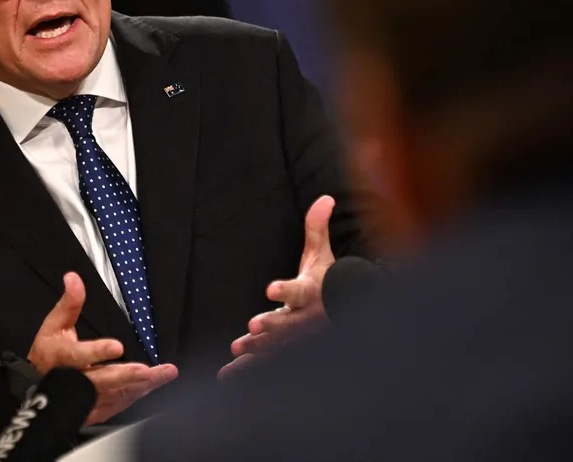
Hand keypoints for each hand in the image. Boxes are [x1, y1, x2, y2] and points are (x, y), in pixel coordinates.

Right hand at [27, 272, 177, 423]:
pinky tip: (151, 385)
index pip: (80, 355)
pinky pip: (117, 404)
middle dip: (125, 376)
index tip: (117, 346)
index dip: (98, 351)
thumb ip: (69, 303)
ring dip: (139, 386)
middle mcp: (74, 381)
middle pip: (101, 380)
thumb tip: (74, 279)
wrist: (38, 387)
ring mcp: (84, 399)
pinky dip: (134, 395)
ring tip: (162, 374)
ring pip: (114, 394)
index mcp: (63, 357)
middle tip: (146, 371)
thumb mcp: (54, 325)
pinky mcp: (93, 409)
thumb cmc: (48, 354)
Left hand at [219, 196, 335, 378]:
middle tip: (254, 325)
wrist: (345, 312)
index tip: (271, 288)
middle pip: (290, 322)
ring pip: (278, 345)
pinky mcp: (288, 351)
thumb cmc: (328, 280)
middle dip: (273, 324)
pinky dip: (248, 369)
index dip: (286, 290)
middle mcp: (306, 318)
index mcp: (312, 292)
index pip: (300, 290)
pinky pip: (269, 362)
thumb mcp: (322, 255)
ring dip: (259, 347)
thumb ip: (317, 228)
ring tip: (239, 346)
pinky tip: (227, 374)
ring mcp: (298, 338)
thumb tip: (325, 197)